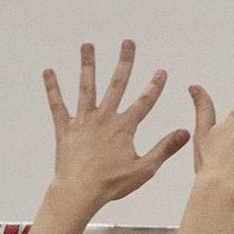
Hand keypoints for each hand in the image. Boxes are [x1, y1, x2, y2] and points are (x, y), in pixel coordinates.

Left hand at [43, 40, 189, 211]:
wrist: (79, 191)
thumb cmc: (112, 184)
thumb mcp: (145, 168)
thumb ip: (165, 148)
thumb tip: (185, 132)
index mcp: (124, 127)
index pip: (144, 102)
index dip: (155, 86)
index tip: (162, 71)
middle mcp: (104, 118)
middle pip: (116, 84)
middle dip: (124, 62)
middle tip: (128, 42)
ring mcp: (83, 121)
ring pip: (86, 87)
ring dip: (88, 65)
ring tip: (88, 45)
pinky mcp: (65, 128)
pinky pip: (57, 104)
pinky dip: (53, 87)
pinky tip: (48, 71)